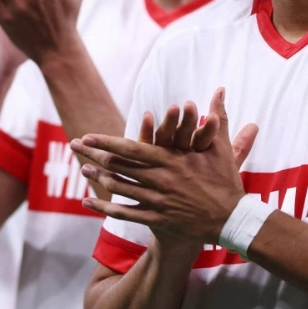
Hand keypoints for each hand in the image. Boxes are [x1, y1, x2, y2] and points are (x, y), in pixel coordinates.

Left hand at [71, 89, 258, 244]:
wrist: (232, 219)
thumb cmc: (226, 181)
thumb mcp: (221, 147)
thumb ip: (218, 116)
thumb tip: (221, 89)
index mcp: (171, 160)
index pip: (131, 149)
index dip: (107, 143)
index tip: (88, 136)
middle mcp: (160, 179)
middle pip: (119, 167)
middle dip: (94, 156)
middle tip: (74, 146)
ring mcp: (157, 201)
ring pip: (120, 189)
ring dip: (98, 179)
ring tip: (82, 170)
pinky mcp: (157, 219)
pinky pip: (125, 214)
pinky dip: (105, 208)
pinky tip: (88, 203)